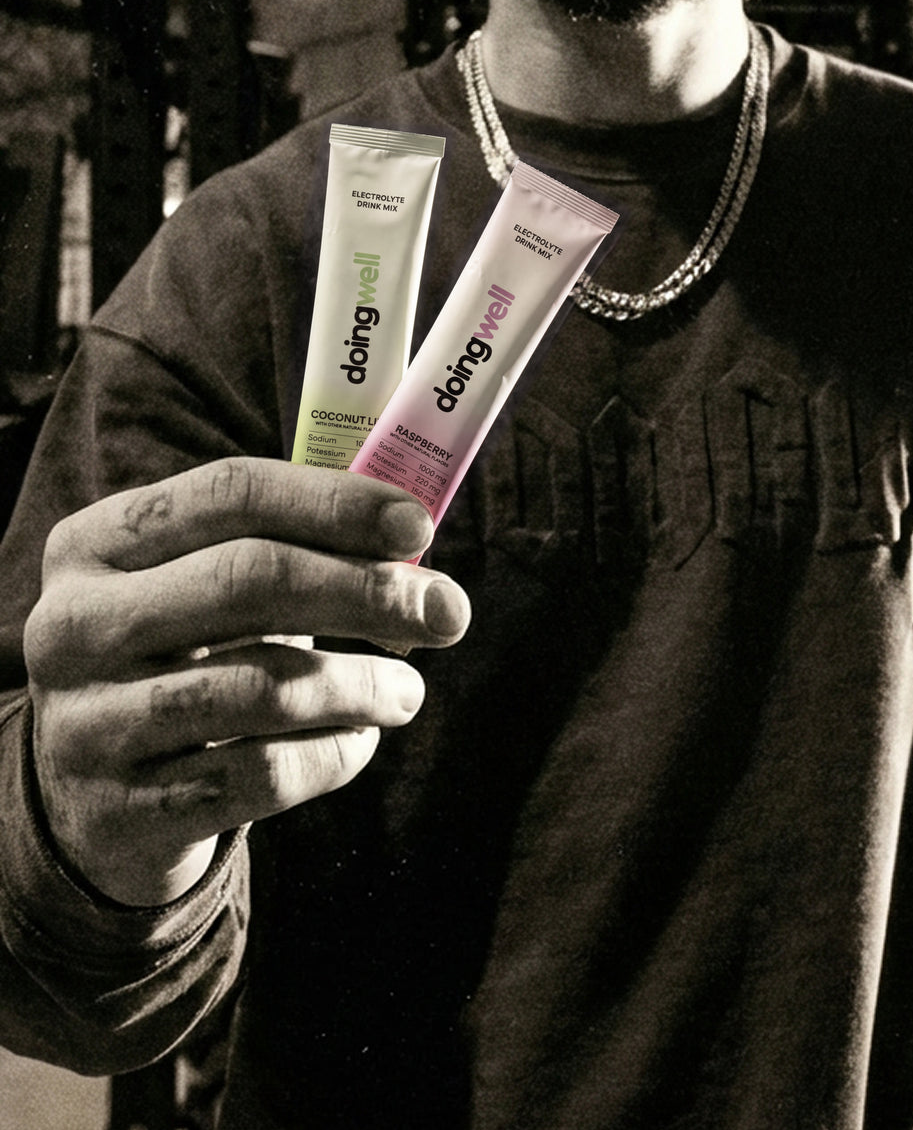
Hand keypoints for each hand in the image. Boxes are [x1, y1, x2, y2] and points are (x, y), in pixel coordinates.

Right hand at [24, 457, 469, 907]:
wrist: (97, 799)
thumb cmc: (184, 659)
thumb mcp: (203, 586)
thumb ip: (291, 546)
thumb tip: (414, 538)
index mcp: (97, 542)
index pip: (231, 493)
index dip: (336, 504)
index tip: (420, 524)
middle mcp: (74, 624)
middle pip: (249, 580)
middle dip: (368, 591)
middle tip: (448, 611)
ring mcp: (86, 721)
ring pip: (265, 688)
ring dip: (364, 685)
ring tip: (407, 691)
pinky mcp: (119, 809)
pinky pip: (262, 775)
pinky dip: (334, 755)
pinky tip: (359, 741)